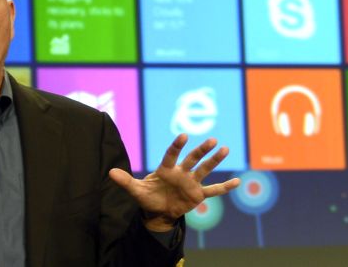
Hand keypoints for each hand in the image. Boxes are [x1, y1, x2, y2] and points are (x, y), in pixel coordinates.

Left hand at [109, 135, 239, 231]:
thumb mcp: (136, 191)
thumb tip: (110, 172)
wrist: (158, 211)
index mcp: (166, 169)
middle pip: (192, 159)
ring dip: (214, 161)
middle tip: (212, 140)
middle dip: (202, 150)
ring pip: (204, 170)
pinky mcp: (198, 194)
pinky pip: (213, 190)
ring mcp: (191, 183)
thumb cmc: (148, 197)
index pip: (171, 155)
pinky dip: (225, 188)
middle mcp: (181, 173)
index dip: (176, 146)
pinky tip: (238, 182)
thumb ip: (125, 181)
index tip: (183, 136)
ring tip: (225, 149)